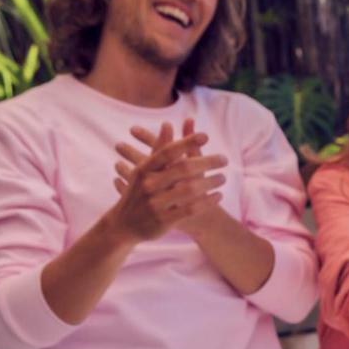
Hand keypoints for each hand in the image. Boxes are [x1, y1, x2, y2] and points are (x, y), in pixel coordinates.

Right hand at [111, 121, 226, 241]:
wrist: (123, 225)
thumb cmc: (138, 191)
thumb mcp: (144, 169)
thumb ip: (159, 148)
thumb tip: (168, 123)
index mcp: (144, 169)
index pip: (168, 151)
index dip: (186, 142)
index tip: (205, 136)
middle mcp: (149, 185)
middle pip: (183, 169)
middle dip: (207, 162)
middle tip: (224, 159)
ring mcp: (156, 203)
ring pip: (190, 189)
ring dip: (210, 182)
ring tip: (223, 177)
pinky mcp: (164, 221)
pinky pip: (190, 209)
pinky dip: (207, 201)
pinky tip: (218, 195)